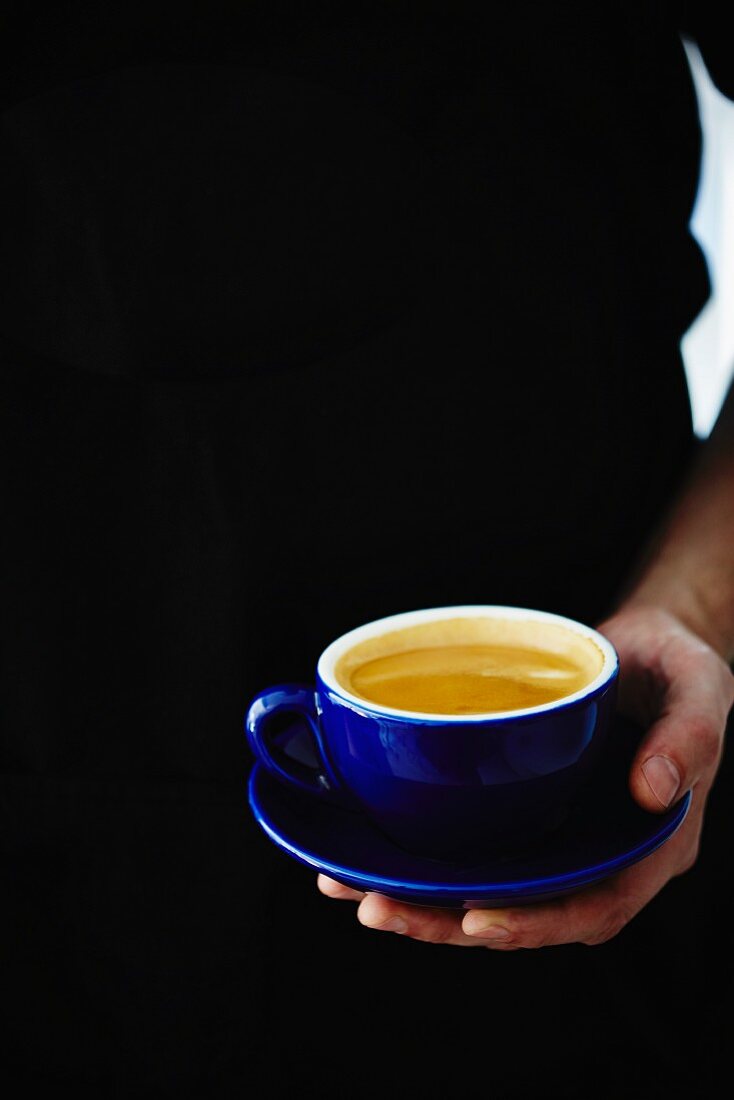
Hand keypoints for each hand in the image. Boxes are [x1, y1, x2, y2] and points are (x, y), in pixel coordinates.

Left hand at [317, 605, 733, 947]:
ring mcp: (556, 835)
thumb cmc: (677, 667)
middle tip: (382, 910)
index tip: (476, 919)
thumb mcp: (699, 685)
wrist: (644, 648)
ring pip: (490, 887)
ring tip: (358, 894)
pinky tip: (365, 852)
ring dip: (425, 900)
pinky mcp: (522, 811)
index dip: (538, 923)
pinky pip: (473, 846)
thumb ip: (690, 736)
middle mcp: (597, 853)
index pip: (597, 904)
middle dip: (451, 923)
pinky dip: (421, 856)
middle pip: (527, 910)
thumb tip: (655, 791)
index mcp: (648, 843)